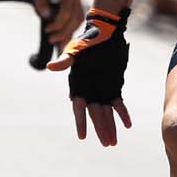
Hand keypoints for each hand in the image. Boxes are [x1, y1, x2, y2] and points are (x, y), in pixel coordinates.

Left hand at [26, 0, 82, 47]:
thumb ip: (40, 0)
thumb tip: (46, 15)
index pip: (66, 11)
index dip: (58, 23)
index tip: (47, 30)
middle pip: (75, 19)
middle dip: (63, 31)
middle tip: (51, 39)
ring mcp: (77, 1)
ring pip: (78, 21)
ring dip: (68, 33)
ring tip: (55, 41)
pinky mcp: (75, 6)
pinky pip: (75, 21)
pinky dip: (70, 30)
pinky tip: (62, 39)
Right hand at [46, 7, 132, 145]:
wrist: (106, 32)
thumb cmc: (88, 39)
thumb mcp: (76, 50)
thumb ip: (65, 60)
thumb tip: (49, 67)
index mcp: (78, 86)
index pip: (78, 108)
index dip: (80, 122)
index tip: (82, 136)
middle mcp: (90, 91)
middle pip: (95, 115)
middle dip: (100, 129)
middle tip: (107, 143)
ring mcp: (102, 90)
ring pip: (106, 113)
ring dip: (111, 126)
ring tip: (114, 141)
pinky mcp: (114, 87)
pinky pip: (118, 103)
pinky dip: (122, 113)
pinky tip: (127, 124)